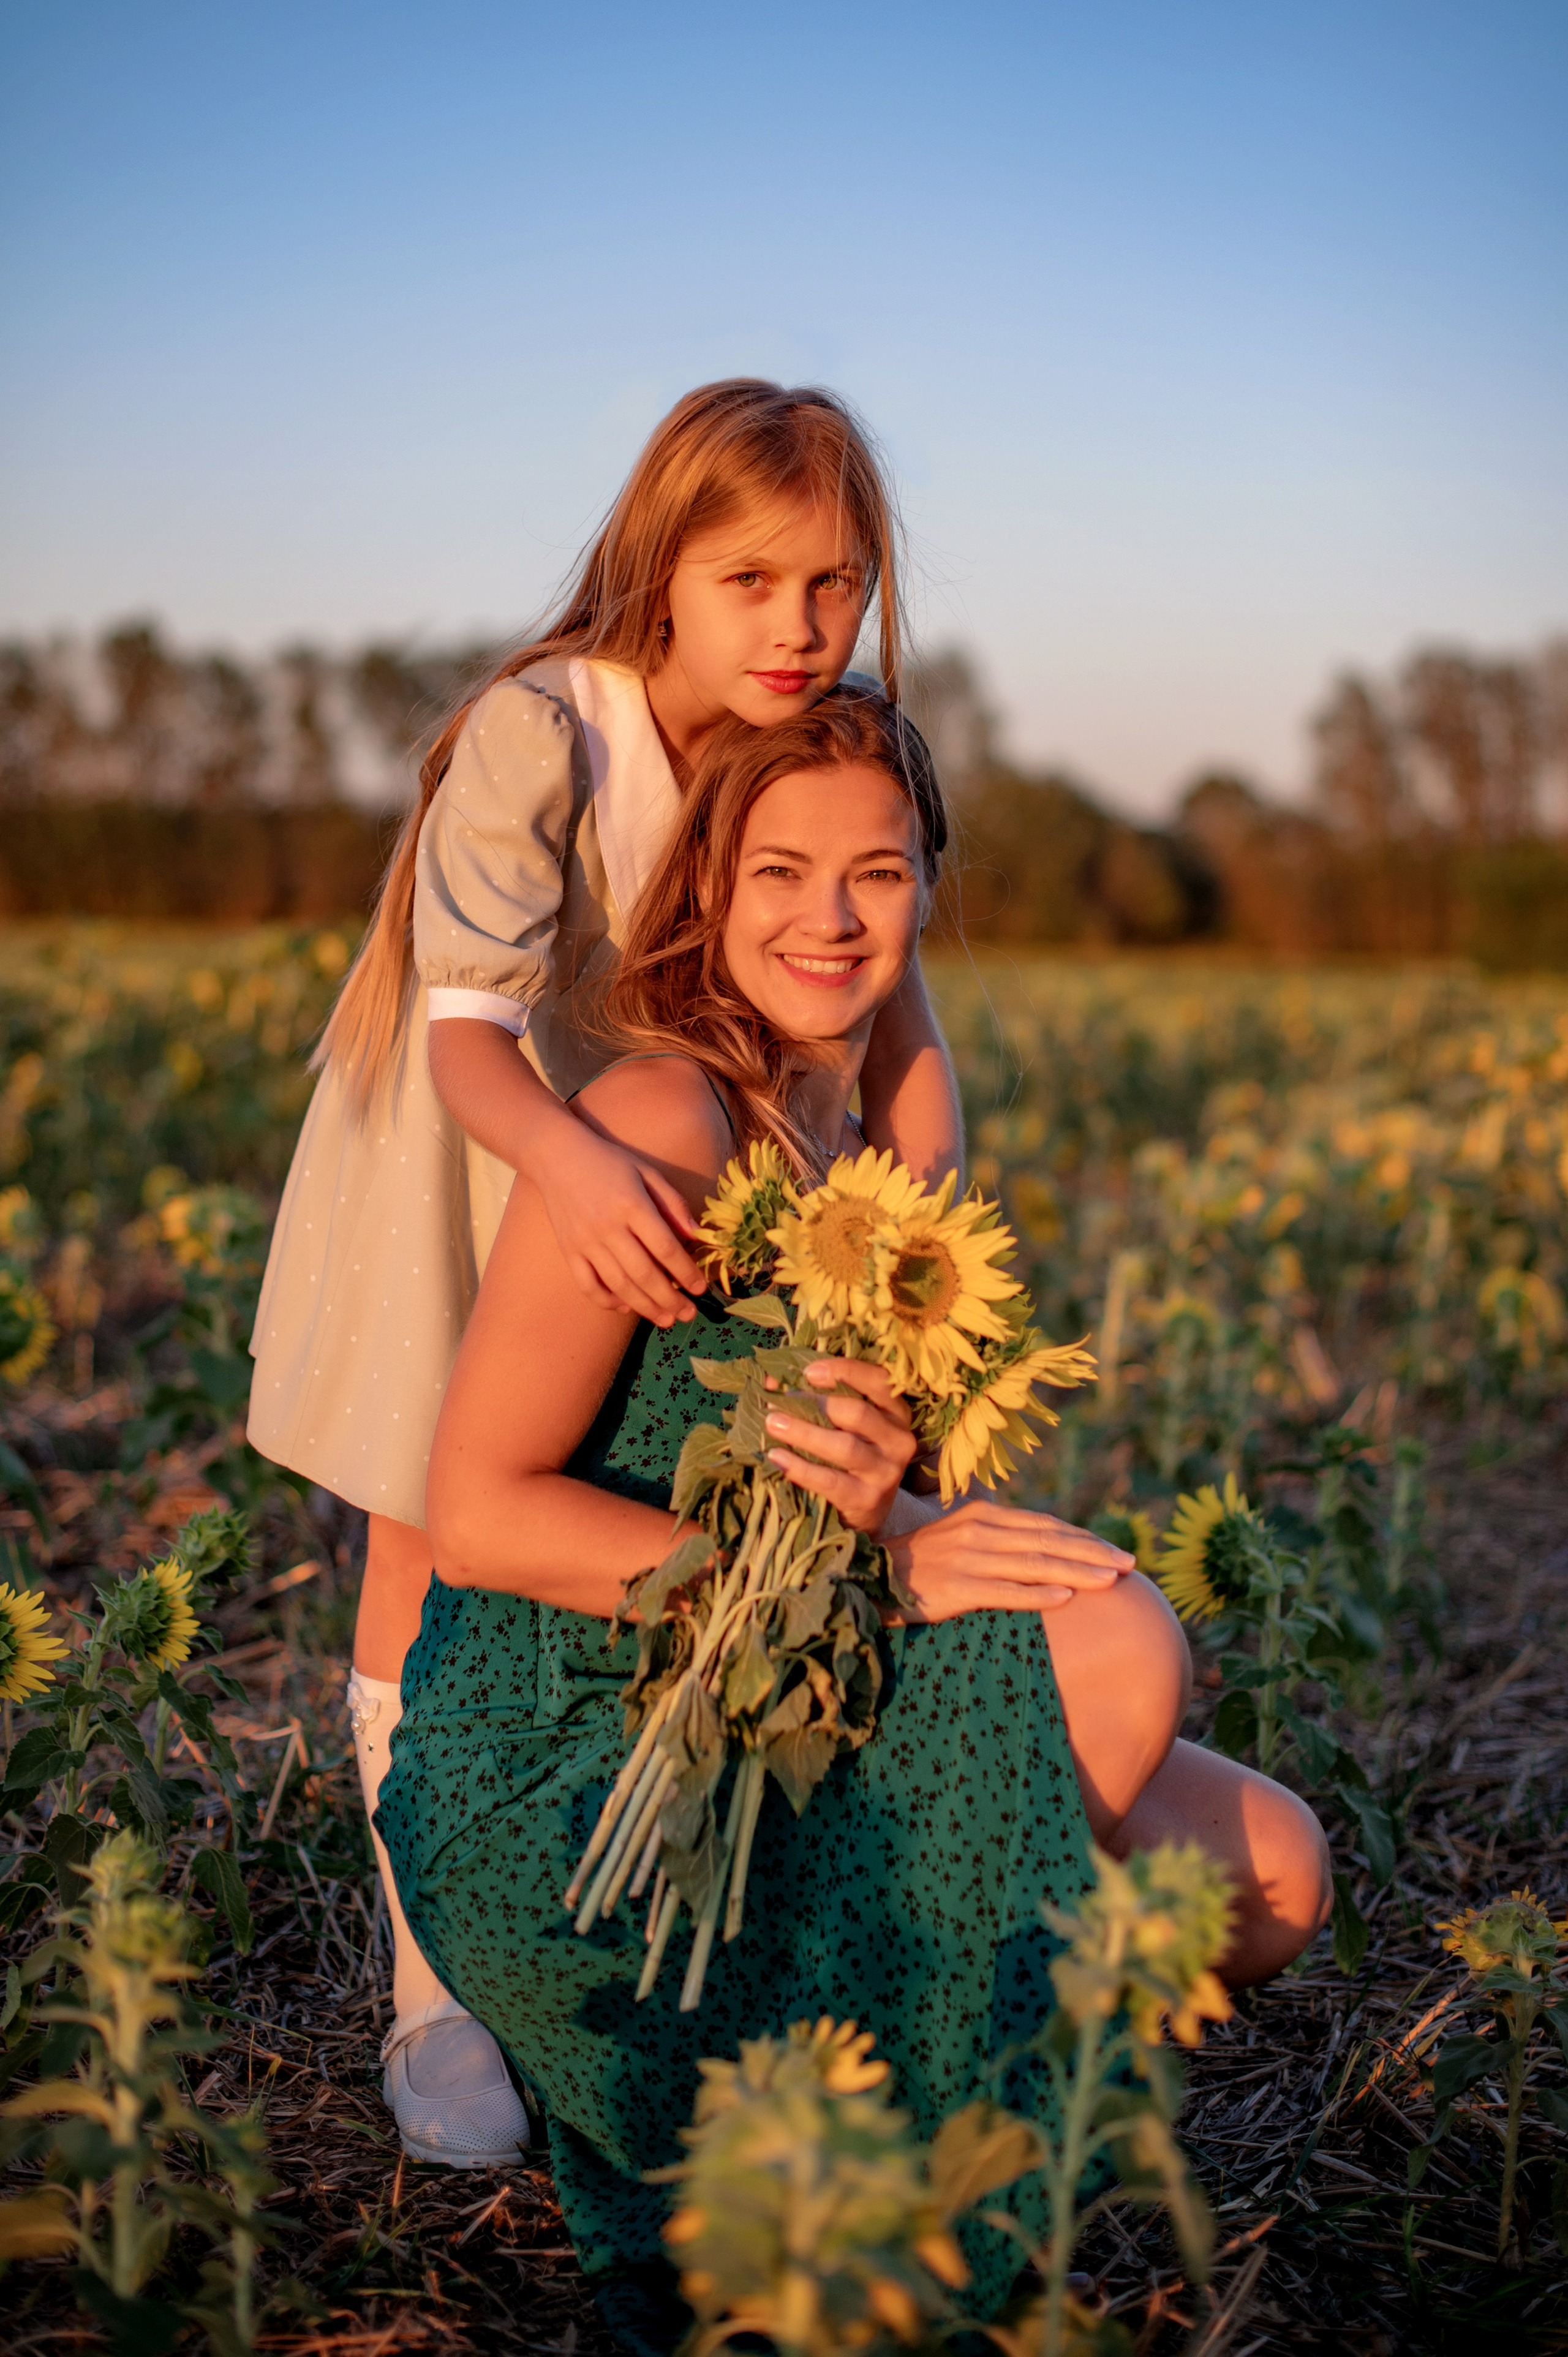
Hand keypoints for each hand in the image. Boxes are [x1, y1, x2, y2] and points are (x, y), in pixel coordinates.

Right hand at [535, 1121, 705, 1326]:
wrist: (557, 1157)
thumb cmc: (609, 1163)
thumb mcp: (647, 1172)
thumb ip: (673, 1203)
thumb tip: (697, 1236)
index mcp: (632, 1205)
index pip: (665, 1248)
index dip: (686, 1272)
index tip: (701, 1288)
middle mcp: (607, 1227)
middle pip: (644, 1274)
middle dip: (670, 1299)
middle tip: (689, 1315)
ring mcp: (585, 1242)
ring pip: (618, 1286)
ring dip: (645, 1307)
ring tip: (666, 1319)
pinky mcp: (569, 1251)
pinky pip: (588, 1285)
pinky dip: (607, 1301)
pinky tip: (626, 1307)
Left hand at [764, 1360, 915, 1534]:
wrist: (866, 1512)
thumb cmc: (851, 1455)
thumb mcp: (845, 1425)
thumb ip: (820, 1398)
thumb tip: (774, 1379)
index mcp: (896, 1412)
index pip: (879, 1381)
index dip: (845, 1371)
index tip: (809, 1371)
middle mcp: (899, 1440)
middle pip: (858, 1413)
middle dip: (815, 1404)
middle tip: (778, 1402)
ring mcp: (886, 1472)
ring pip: (844, 1446)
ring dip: (803, 1432)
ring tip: (772, 1423)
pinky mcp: (868, 1499)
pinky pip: (830, 1480)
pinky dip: (800, 1468)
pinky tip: (777, 1457)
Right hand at [888, 1503, 1132, 1623]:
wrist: (873, 1577)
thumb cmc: (923, 1564)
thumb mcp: (961, 1538)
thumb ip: (998, 1537)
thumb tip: (1040, 1546)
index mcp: (984, 1516)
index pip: (1045, 1524)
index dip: (1084, 1537)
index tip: (1117, 1551)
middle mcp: (980, 1531)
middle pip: (1048, 1541)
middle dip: (1093, 1553)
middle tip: (1130, 1565)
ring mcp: (968, 1559)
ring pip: (1034, 1564)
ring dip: (1076, 1572)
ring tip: (1111, 1582)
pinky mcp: (957, 1588)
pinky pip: (1003, 1592)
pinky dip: (1035, 1595)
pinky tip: (1064, 1600)